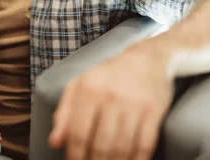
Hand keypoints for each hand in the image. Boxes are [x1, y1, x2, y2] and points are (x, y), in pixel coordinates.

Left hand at [48, 47, 173, 159]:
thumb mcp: (80, 86)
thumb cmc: (108, 75)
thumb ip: (65, 113)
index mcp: (88, 88)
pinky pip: (144, 144)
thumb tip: (55, 142)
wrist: (147, 58)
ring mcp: (133, 103)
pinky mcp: (153, 110)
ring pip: (122, 147)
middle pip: (100, 144)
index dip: (75, 154)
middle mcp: (110, 95)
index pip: (78, 132)